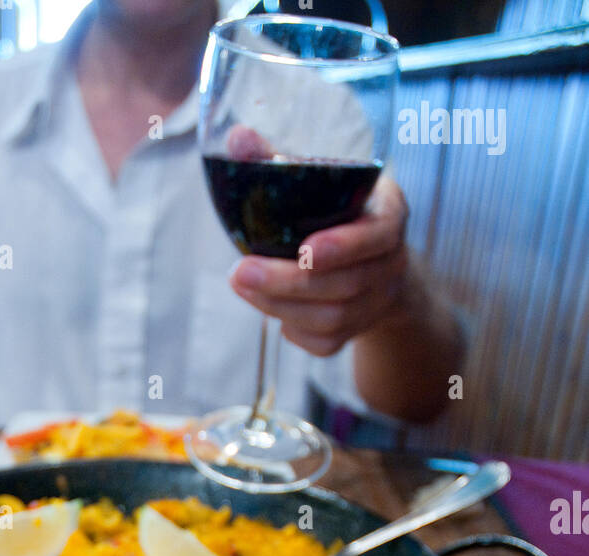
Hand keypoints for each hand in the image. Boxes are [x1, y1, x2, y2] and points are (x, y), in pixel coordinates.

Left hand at [230, 174, 409, 356]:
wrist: (375, 263)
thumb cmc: (340, 211)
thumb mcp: (324, 179)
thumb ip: (282, 158)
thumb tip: (238, 138)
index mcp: (389, 216)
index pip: (376, 236)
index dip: (343, 247)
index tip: (305, 249)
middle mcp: (390, 262)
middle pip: (344, 285)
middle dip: (287, 282)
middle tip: (239, 272)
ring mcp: (377, 302)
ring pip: (332, 318)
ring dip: (280, 306)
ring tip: (241, 285)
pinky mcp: (358, 331)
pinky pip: (325, 343)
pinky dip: (293, 330)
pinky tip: (270, 309)